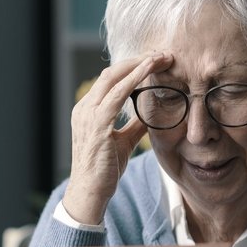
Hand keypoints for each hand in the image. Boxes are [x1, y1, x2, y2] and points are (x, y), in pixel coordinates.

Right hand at [62, 52, 172, 224]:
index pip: (109, 80)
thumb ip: (134, 126)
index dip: (132, 68)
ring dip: (139, 65)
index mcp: (88, 110)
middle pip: (111, 73)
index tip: (155, 62)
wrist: (90, 192)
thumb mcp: (123, 142)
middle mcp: (85, 108)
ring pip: (113, 78)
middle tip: (162, 54)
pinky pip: (116, 95)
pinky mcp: (97, 124)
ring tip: (160, 58)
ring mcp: (88, 114)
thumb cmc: (104, 170)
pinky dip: (133, 79)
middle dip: (137, 60)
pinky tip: (149, 71)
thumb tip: (150, 115)